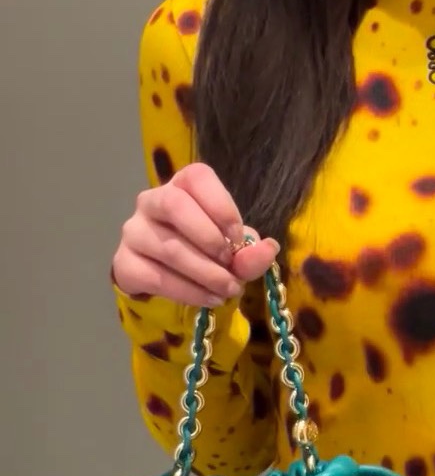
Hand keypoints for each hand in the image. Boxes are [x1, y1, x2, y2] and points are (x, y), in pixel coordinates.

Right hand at [112, 163, 279, 306]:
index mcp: (182, 186)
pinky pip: (156, 277)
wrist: (171, 278)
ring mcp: (134, 232)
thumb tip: (269, 249)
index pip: (197, 177)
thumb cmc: (207, 251)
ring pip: (168, 248)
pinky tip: (210, 298)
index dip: (221, 206)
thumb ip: (250, 250)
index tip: (238, 238)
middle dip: (210, 238)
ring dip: (206, 273)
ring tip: (229, 290)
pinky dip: (189, 292)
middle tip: (231, 265)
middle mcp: (151, 201)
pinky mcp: (125, 264)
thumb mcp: (234, 249)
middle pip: (173, 205)